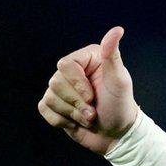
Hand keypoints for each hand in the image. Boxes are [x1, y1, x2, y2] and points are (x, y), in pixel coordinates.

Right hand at [38, 26, 137, 154]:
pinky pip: (44, 109)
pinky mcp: (53, 105)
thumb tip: (117, 30)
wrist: (117, 135)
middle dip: (77, 103)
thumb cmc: (120, 106)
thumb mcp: (120, 82)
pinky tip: (76, 122)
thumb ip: (113, 56)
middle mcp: (71, 71)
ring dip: (73, 113)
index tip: (92, 96)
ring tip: (89, 117)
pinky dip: (62, 121)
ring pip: (50, 97)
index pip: (65, 65)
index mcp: (86, 59)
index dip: (76, 84)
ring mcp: (60, 88)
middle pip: (55, 82)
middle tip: (94, 111)